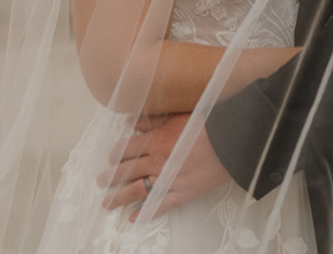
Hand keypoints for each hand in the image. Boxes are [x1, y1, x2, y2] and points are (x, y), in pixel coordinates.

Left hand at [103, 113, 231, 212]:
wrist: (231, 139)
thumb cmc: (208, 122)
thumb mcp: (179, 114)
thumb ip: (154, 119)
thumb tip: (134, 123)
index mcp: (156, 139)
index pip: (126, 149)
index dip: (116, 154)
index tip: (112, 159)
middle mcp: (157, 160)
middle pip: (127, 170)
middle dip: (111, 177)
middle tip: (101, 181)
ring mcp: (168, 178)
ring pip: (137, 189)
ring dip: (119, 197)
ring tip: (107, 203)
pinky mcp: (183, 192)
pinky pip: (160, 205)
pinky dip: (145, 212)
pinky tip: (134, 218)